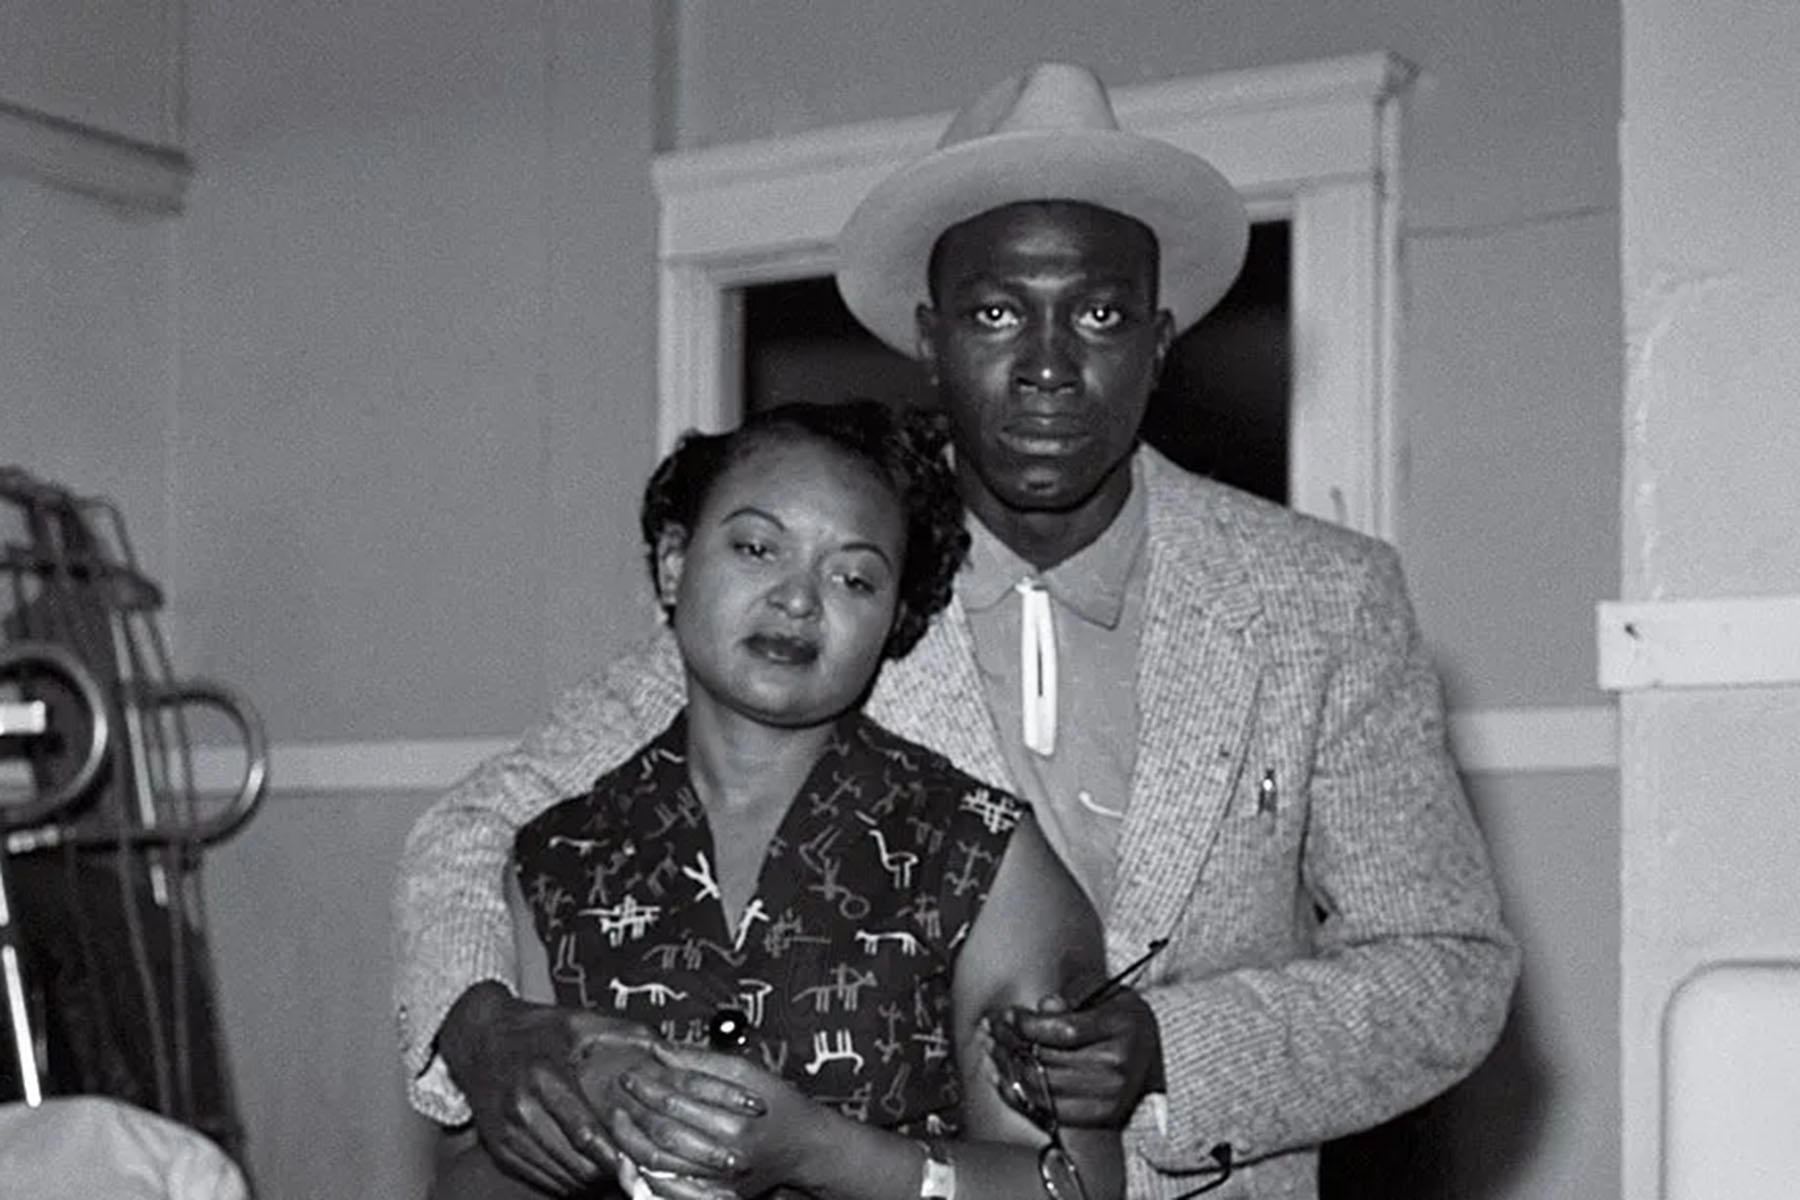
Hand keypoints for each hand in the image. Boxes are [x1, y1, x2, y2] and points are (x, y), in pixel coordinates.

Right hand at [438, 981, 657, 1194]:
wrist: (478, 1040)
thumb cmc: (536, 1029)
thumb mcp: (578, 1020)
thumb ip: (623, 1033)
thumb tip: (664, 1050)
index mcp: (545, 1077)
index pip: (584, 1131)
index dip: (615, 1152)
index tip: (640, 1158)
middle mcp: (522, 1109)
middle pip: (575, 1161)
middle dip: (608, 1170)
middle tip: (635, 1168)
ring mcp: (509, 1133)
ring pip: (560, 1175)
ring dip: (591, 1180)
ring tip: (616, 1170)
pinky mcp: (501, 1149)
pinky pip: (541, 1178)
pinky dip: (568, 1181)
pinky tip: (587, 1169)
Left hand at [612, 1042, 830, 1197]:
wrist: (804, 1146)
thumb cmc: (777, 1102)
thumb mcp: (748, 1071)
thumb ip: (703, 1060)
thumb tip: (659, 1048)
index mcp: (736, 1119)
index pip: (678, 1100)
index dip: (649, 1086)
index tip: (631, 1074)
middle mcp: (727, 1154)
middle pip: (666, 1134)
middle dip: (636, 1113)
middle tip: (616, 1097)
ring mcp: (721, 1181)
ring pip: (663, 1166)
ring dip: (633, 1145)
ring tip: (617, 1126)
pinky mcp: (717, 1196)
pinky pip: (672, 1190)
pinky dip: (648, 1174)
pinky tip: (634, 1156)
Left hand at [990, 988, 1164, 1127]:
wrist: (1155, 1054)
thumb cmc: (1124, 1019)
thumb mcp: (1107, 992)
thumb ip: (1074, 994)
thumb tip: (1044, 1006)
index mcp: (1120, 1029)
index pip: (1063, 1031)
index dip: (1028, 1024)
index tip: (1008, 1015)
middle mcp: (1116, 1068)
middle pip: (1048, 1060)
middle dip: (1010, 1042)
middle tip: (990, 1028)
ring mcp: (1108, 1097)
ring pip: (1041, 1086)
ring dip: (1008, 1067)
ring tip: (991, 1049)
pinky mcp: (1097, 1117)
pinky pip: (1046, 1110)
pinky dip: (1018, 1094)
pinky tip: (1001, 1076)